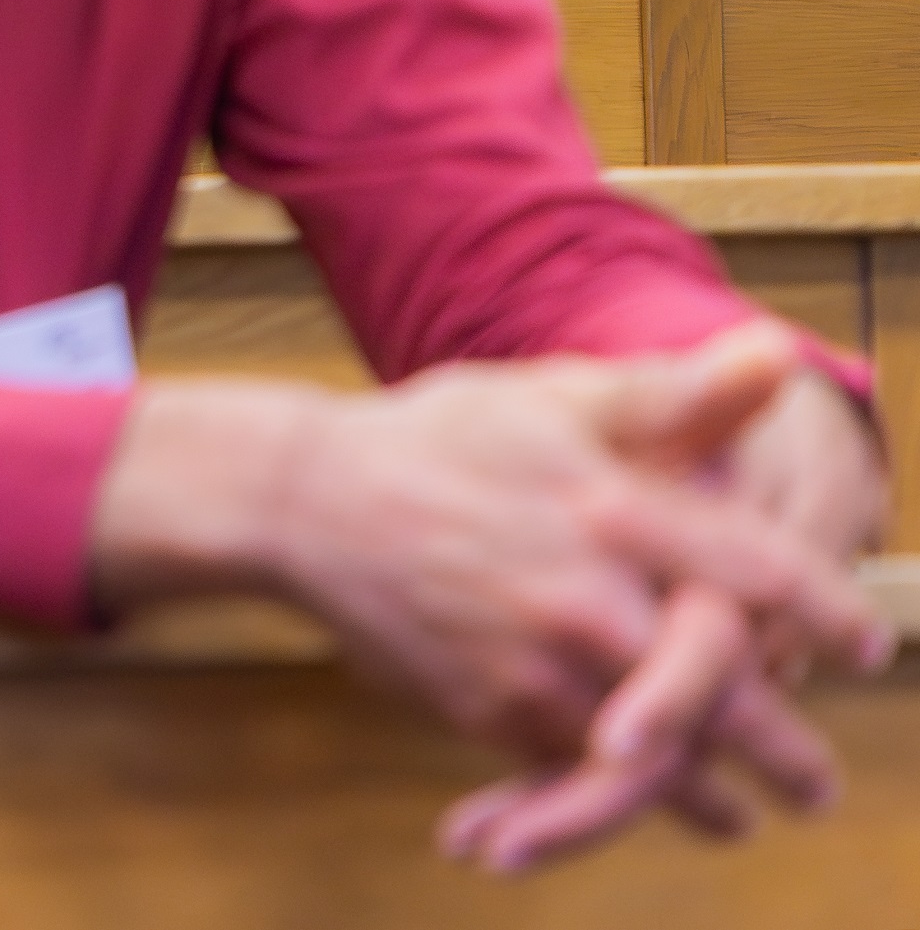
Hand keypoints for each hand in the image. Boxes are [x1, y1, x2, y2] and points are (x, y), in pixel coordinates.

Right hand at [430, 333, 890, 869]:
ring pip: (658, 760)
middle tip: (816, 786)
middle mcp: (584, 600)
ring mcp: (534, 668)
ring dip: (710, 796)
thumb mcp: (554, 397)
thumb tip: (780, 354)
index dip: (829, 615)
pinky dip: (616, 796)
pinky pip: (575, 775)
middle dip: (785, 754)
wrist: (304, 502)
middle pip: (726, 698)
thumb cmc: (442, 438)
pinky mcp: (486, 715)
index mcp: (612, 511)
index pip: (760, 577)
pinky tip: (637, 794)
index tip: (868, 646)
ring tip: (741, 812)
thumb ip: (674, 394)